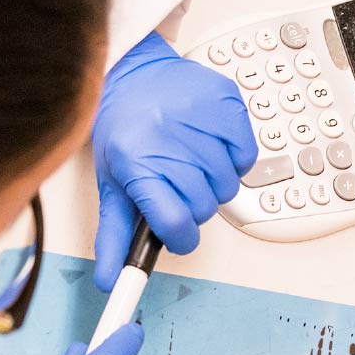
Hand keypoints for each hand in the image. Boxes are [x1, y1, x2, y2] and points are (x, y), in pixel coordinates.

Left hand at [91, 31, 257, 290]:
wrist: (133, 74)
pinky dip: (232, 158)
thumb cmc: (122, 131)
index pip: (174, 224)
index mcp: (139, 165)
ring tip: (190, 159)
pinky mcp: (227, 105)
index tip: (177, 232)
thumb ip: (113, 236)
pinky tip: (209, 143)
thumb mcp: (111, 184)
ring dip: (212, 181)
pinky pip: (246, 157)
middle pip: (203, 208)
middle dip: (192, 204)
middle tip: (175, 181)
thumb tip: (109, 280)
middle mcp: (171, 143)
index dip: (179, 237)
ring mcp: (202, 122)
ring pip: (227, 186)